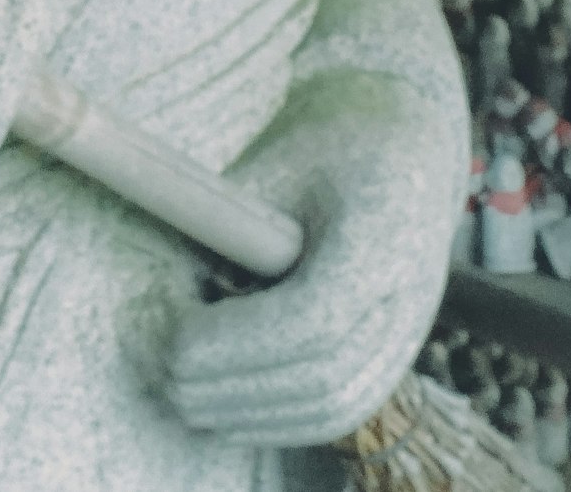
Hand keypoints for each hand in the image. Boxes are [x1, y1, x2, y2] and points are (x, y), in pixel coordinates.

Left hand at [157, 67, 458, 446]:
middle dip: (232, 385)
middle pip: (322, 375)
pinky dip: (276, 422)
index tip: (175, 336)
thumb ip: (228, 220)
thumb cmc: (325, 147)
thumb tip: (162, 285)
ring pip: (330, 406)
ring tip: (183, 393)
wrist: (403, 154)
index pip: (314, 319)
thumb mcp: (274, 159)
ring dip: (249, 412)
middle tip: (163, 371)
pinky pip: (338, 411)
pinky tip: (221, 409)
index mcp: (382, 233)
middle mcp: (408, 296)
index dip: (238, 340)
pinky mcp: (394, 359)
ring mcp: (408, 334)